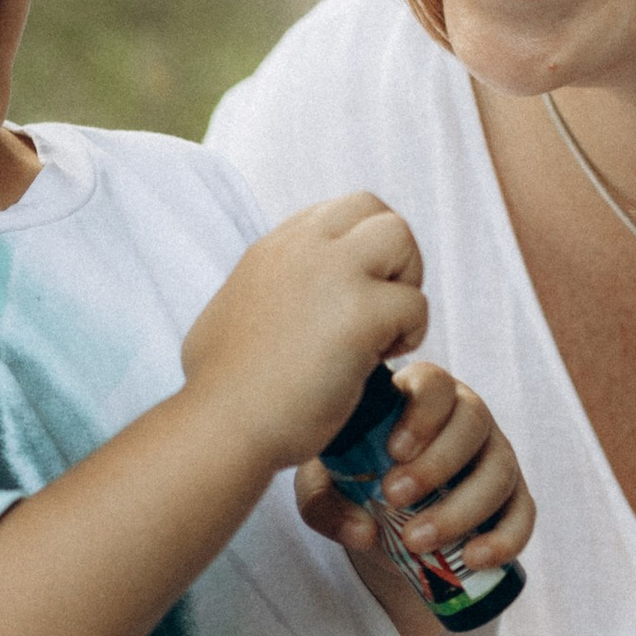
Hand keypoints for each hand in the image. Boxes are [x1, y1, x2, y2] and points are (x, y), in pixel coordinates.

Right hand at [180, 194, 428, 476]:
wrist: (222, 426)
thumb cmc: (221, 390)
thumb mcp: (230, 313)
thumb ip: (263, 290)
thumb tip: (276, 301)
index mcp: (273, 247)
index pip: (337, 213)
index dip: (357, 250)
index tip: (348, 297)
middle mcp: (302, 248)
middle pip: (374, 209)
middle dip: (391, 255)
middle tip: (377, 311)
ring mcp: (333, 273)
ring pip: (401, 237)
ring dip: (405, 285)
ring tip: (383, 335)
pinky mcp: (360, 313)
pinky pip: (414, 304)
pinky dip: (409, 336)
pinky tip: (375, 365)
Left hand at [295, 360, 532, 587]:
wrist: (382, 522)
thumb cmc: (351, 483)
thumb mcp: (323, 487)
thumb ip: (325, 502)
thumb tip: (364, 532)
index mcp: (419, 396)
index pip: (433, 383)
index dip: (421, 414)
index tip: (391, 452)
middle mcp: (465, 417)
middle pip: (473, 421)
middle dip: (436, 463)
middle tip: (393, 498)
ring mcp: (495, 454)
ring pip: (499, 470)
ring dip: (461, 508)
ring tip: (416, 542)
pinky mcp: (513, 496)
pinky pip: (523, 512)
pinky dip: (505, 538)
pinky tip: (473, 558)